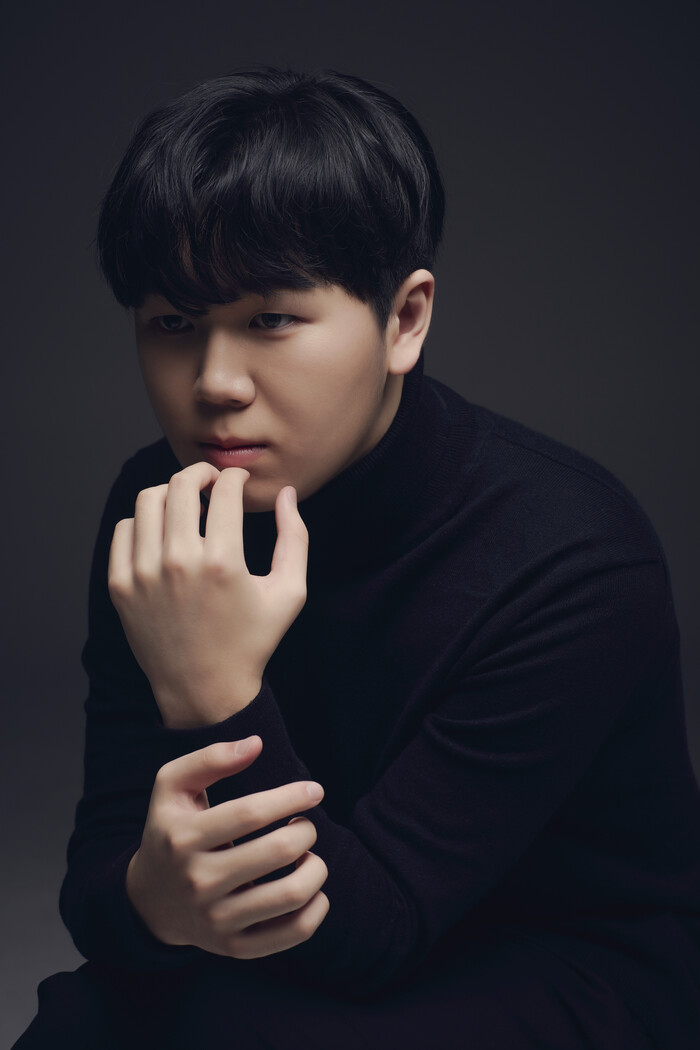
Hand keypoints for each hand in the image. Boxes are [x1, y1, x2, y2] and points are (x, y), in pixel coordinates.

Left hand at [108, 462, 308, 727]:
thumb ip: (295, 537)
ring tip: (186, 505)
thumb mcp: (289, 592)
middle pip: (181, 485)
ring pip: (148, 501)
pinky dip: (143, 522)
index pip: (224, 490)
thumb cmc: (252, 642)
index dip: (235, 477)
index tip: (237, 481)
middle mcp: (179, 563)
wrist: (206, 690)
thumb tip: (284, 493)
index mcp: (223, 562)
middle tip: (211, 482)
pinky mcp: (122, 587)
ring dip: (170, 493)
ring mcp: (144, 575)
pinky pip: (124, 531)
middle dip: (201, 474)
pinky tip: (163, 532)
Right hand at [126, 736, 328, 958]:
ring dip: (316, 867)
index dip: (290, 796)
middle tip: (305, 824)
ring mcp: (217, 920)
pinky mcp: (235, 948)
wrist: (149, 901)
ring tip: (307, 855)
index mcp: (183, 838)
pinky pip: (294, 932)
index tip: (314, 790)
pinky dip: (317, 906)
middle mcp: (198, 882)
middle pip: (278, 851)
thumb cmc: (170, 830)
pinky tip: (310, 888)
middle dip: (306, 830)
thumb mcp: (171, 786)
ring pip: (292, 894)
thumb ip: (210, 758)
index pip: (250, 813)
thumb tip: (256, 744)